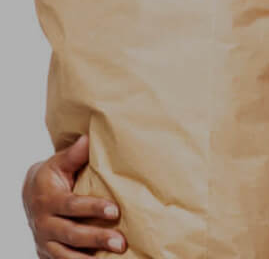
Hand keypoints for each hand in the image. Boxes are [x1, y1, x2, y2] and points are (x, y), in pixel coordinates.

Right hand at [22, 134, 126, 256]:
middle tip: (120, 242)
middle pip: (72, 234)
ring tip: (114, 257)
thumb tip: (88, 138)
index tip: (114, 210)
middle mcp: (45, 224)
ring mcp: (45, 242)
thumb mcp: (59, 163)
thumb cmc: (51, 176)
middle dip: (97, 238)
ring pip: (66, 255)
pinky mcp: (47, 254)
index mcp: (49, 200)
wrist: (29, 196)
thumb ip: (74, 155)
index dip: (93, 208)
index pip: (73, 206)